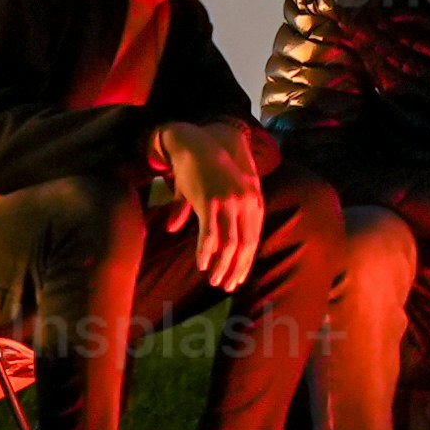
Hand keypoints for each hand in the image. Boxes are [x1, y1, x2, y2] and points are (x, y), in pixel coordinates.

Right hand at [152, 122, 264, 292]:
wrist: (195, 143)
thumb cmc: (202, 167)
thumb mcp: (211, 191)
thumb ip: (202, 212)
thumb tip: (175, 228)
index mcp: (253, 201)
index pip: (254, 239)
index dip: (246, 261)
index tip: (238, 279)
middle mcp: (246, 203)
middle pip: (246, 245)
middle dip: (237, 269)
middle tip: (227, 286)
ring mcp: (230, 203)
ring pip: (231, 244)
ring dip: (223, 266)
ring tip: (215, 281)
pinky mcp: (211, 203)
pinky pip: (210, 235)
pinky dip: (207, 253)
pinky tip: (202, 265)